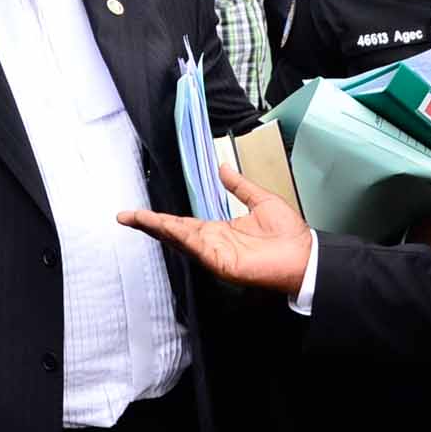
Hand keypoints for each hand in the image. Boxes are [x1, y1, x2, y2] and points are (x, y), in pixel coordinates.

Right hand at [118, 165, 311, 296]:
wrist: (306, 256)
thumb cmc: (289, 235)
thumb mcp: (260, 201)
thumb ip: (239, 186)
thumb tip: (222, 168)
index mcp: (219, 231)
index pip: (183, 223)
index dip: (161, 218)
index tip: (140, 213)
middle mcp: (212, 243)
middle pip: (173, 232)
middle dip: (149, 224)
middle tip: (124, 216)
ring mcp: (215, 254)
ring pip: (180, 239)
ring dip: (158, 229)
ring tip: (135, 219)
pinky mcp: (222, 262)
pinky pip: (197, 247)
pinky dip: (180, 236)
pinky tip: (165, 226)